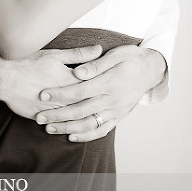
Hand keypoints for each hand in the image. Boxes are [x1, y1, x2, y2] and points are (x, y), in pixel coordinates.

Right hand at [0, 45, 103, 119]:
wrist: (3, 77)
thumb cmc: (28, 62)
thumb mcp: (55, 54)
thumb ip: (78, 54)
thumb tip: (99, 49)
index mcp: (68, 81)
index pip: (92, 86)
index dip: (103, 86)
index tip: (113, 86)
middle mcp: (62, 97)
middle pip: (85, 105)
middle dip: (97, 105)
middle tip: (108, 105)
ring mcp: (51, 110)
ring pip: (73, 118)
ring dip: (84, 119)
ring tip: (94, 119)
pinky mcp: (40, 117)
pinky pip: (57, 124)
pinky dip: (66, 126)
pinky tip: (72, 128)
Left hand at [35, 46, 166, 141]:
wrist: (152, 70)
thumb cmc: (131, 58)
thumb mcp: (116, 54)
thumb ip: (95, 64)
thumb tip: (78, 72)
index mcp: (109, 82)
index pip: (79, 90)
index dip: (60, 94)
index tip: (43, 94)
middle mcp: (112, 100)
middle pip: (80, 110)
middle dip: (58, 115)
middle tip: (39, 117)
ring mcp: (115, 111)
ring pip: (88, 124)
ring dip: (67, 128)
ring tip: (49, 128)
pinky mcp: (118, 117)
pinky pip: (101, 130)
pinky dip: (86, 136)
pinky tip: (72, 136)